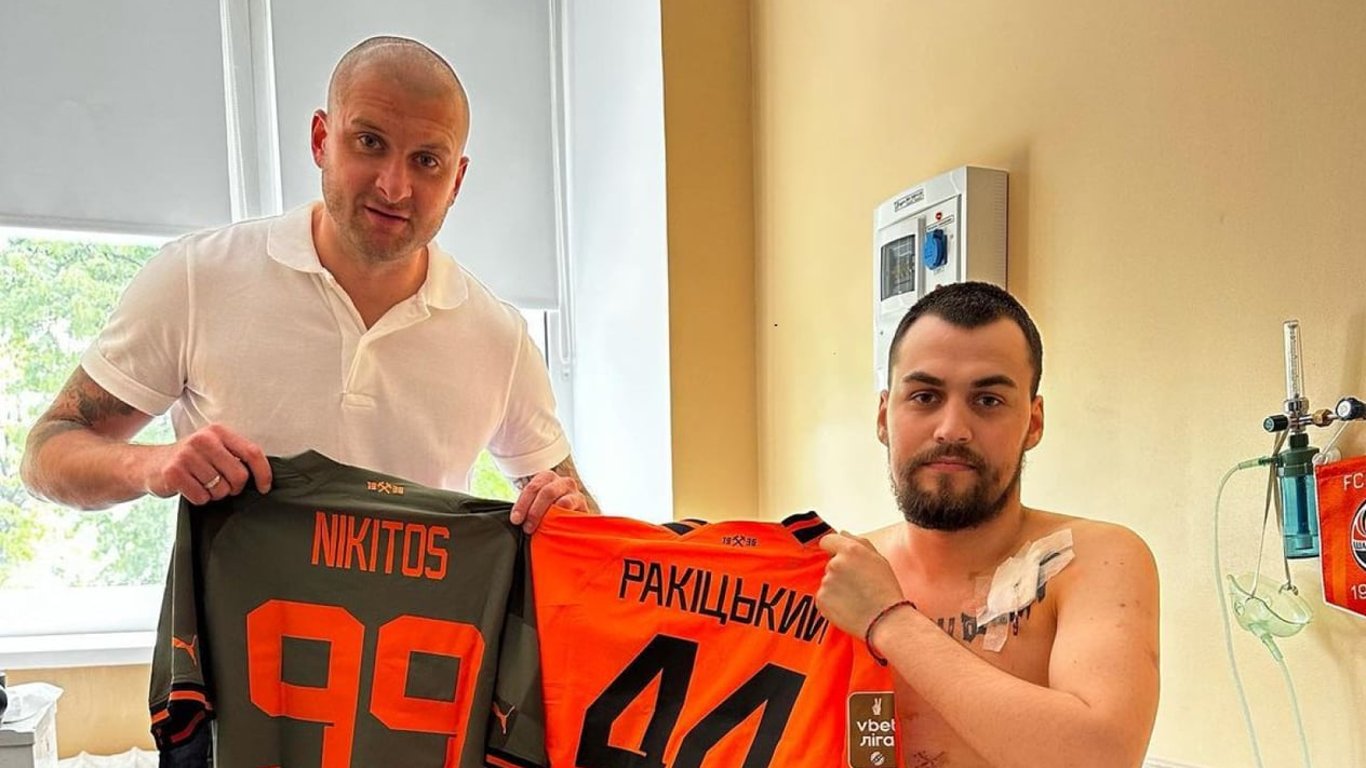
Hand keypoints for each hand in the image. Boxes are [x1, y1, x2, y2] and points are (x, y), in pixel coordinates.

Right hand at [142, 424, 270, 505]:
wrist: (149, 464)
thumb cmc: (191, 459)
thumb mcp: (214, 448)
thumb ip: (236, 455)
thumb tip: (264, 476)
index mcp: (219, 431)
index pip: (252, 452)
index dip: (263, 473)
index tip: (264, 487)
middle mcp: (203, 439)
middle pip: (239, 475)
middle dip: (235, 487)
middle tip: (222, 485)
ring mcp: (187, 455)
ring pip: (220, 489)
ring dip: (215, 494)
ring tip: (203, 484)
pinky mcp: (173, 472)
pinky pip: (201, 497)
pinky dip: (199, 498)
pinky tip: (190, 488)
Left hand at [510, 469, 587, 532]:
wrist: (573, 519)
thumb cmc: (549, 511)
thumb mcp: (536, 505)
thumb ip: (527, 508)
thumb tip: (515, 520)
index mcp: (547, 477)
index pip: (532, 488)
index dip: (522, 504)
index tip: (516, 520)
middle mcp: (563, 482)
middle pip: (547, 492)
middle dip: (535, 511)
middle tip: (528, 528)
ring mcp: (576, 493)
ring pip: (562, 502)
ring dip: (550, 517)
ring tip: (542, 529)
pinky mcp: (585, 507)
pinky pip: (574, 513)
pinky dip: (564, 521)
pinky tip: (557, 529)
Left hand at [817, 532, 906, 636]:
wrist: (886, 620)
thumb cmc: (886, 590)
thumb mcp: (879, 560)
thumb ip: (859, 542)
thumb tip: (842, 532)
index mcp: (850, 550)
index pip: (827, 540)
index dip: (833, 549)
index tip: (841, 559)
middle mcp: (835, 564)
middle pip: (830, 564)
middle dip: (840, 572)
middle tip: (858, 586)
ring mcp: (826, 582)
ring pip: (828, 581)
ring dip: (837, 588)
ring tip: (856, 598)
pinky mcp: (821, 600)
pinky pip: (824, 597)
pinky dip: (833, 602)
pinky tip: (848, 607)